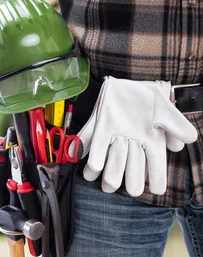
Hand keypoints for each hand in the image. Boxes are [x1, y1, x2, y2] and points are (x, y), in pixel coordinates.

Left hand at [78, 77, 197, 195]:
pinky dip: (84, 145)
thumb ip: (176, 125)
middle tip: (132, 191)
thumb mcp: (165, 110)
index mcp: (148, 141)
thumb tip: (190, 139)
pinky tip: (83, 160)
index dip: (157, 176)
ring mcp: (112, 134)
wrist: (128, 82)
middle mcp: (129, 141)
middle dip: (130, 177)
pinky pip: (89, 137)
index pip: (154, 162)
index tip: (159, 190)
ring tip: (105, 183)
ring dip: (107, 168)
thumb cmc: (147, 98)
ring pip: (109, 155)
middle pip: (130, 163)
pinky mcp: (98, 126)